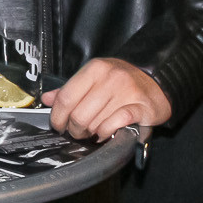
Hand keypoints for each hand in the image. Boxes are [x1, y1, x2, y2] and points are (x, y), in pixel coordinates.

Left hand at [43, 57, 171, 141]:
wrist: (157, 82)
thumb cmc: (122, 82)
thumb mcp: (94, 79)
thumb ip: (70, 89)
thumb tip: (46, 99)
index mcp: (94, 69)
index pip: (66, 97)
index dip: (58, 117)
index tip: (58, 125)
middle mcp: (110, 78)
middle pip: (79, 114)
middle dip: (75, 129)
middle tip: (78, 132)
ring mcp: (126, 92)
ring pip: (95, 123)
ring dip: (91, 133)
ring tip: (93, 132)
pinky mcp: (140, 107)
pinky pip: (115, 125)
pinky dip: (107, 133)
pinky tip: (106, 133)